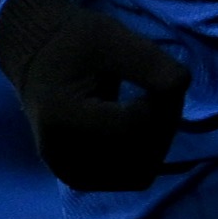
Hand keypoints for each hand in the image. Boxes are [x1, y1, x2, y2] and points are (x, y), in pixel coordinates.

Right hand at [0, 0, 189, 191]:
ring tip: (146, 108)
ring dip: (157, 142)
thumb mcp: (115, 39)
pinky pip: (130, 178)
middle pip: (139, 154)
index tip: (162, 80)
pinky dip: (144, 154)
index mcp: (62, 117)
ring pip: (141, 172)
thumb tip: (180, 89)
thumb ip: (152, 63)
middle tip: (159, 92)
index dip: (164, 106)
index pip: (134, 126)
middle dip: (163, 124)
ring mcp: (68, 172)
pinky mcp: (79, 179)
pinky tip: (137, 127)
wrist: (37, 59)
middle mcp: (61, 154)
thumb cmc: (76, 43)